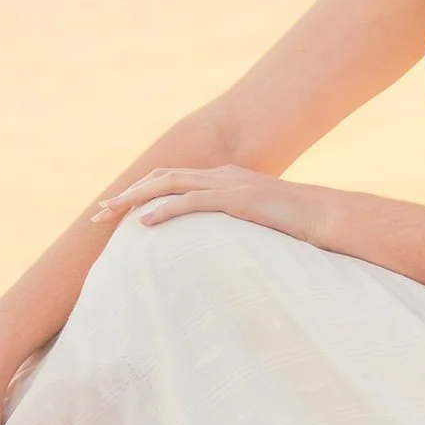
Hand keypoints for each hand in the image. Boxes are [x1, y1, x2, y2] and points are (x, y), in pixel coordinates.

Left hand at [90, 164, 334, 242]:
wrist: (326, 218)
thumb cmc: (293, 227)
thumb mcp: (254, 224)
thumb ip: (231, 228)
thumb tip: (211, 249)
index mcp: (223, 179)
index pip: (171, 180)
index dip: (141, 192)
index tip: (115, 211)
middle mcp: (221, 176)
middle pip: (162, 178)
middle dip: (127, 194)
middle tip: (98, 214)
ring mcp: (229, 184)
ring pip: (170, 184)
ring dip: (135, 199)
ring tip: (110, 215)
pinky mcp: (238, 199)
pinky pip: (193, 202)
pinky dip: (165, 210)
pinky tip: (145, 224)